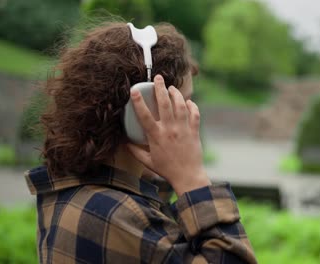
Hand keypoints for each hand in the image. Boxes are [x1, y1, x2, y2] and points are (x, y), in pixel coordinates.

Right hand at [127, 75, 210, 195]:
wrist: (188, 176)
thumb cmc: (167, 170)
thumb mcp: (147, 162)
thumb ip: (135, 151)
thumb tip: (125, 143)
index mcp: (156, 136)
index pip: (144, 115)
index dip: (138, 101)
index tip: (134, 90)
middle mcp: (169, 129)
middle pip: (164, 103)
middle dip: (160, 88)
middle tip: (158, 78)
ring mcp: (183, 129)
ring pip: (180, 105)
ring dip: (176, 94)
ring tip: (171, 87)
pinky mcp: (194, 131)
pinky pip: (194, 113)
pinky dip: (192, 105)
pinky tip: (188, 101)